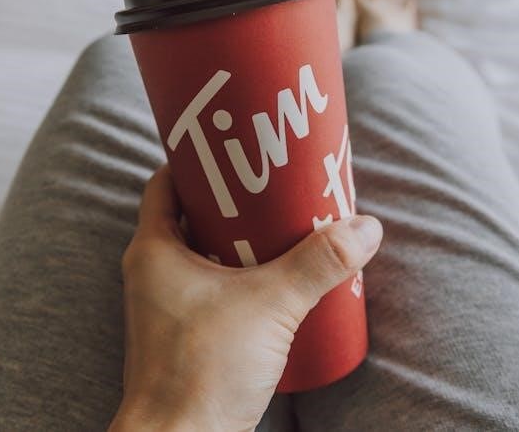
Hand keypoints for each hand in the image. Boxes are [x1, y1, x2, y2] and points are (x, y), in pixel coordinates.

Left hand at [109, 166, 382, 431]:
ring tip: (289, 229)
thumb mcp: (271, 305)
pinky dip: (242, 277)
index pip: (167, 182)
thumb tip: (365, 227)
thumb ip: (318, 264)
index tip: (239, 147)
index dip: (200, 160)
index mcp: (153, 250)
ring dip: (242, 241)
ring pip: (206, 255)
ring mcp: (168, 307)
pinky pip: (215, 290)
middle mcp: (153, 273)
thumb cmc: (202, 372)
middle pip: (193, 216)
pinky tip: (280, 282)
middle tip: (279, 186)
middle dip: (236, 200)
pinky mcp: (187, 336)